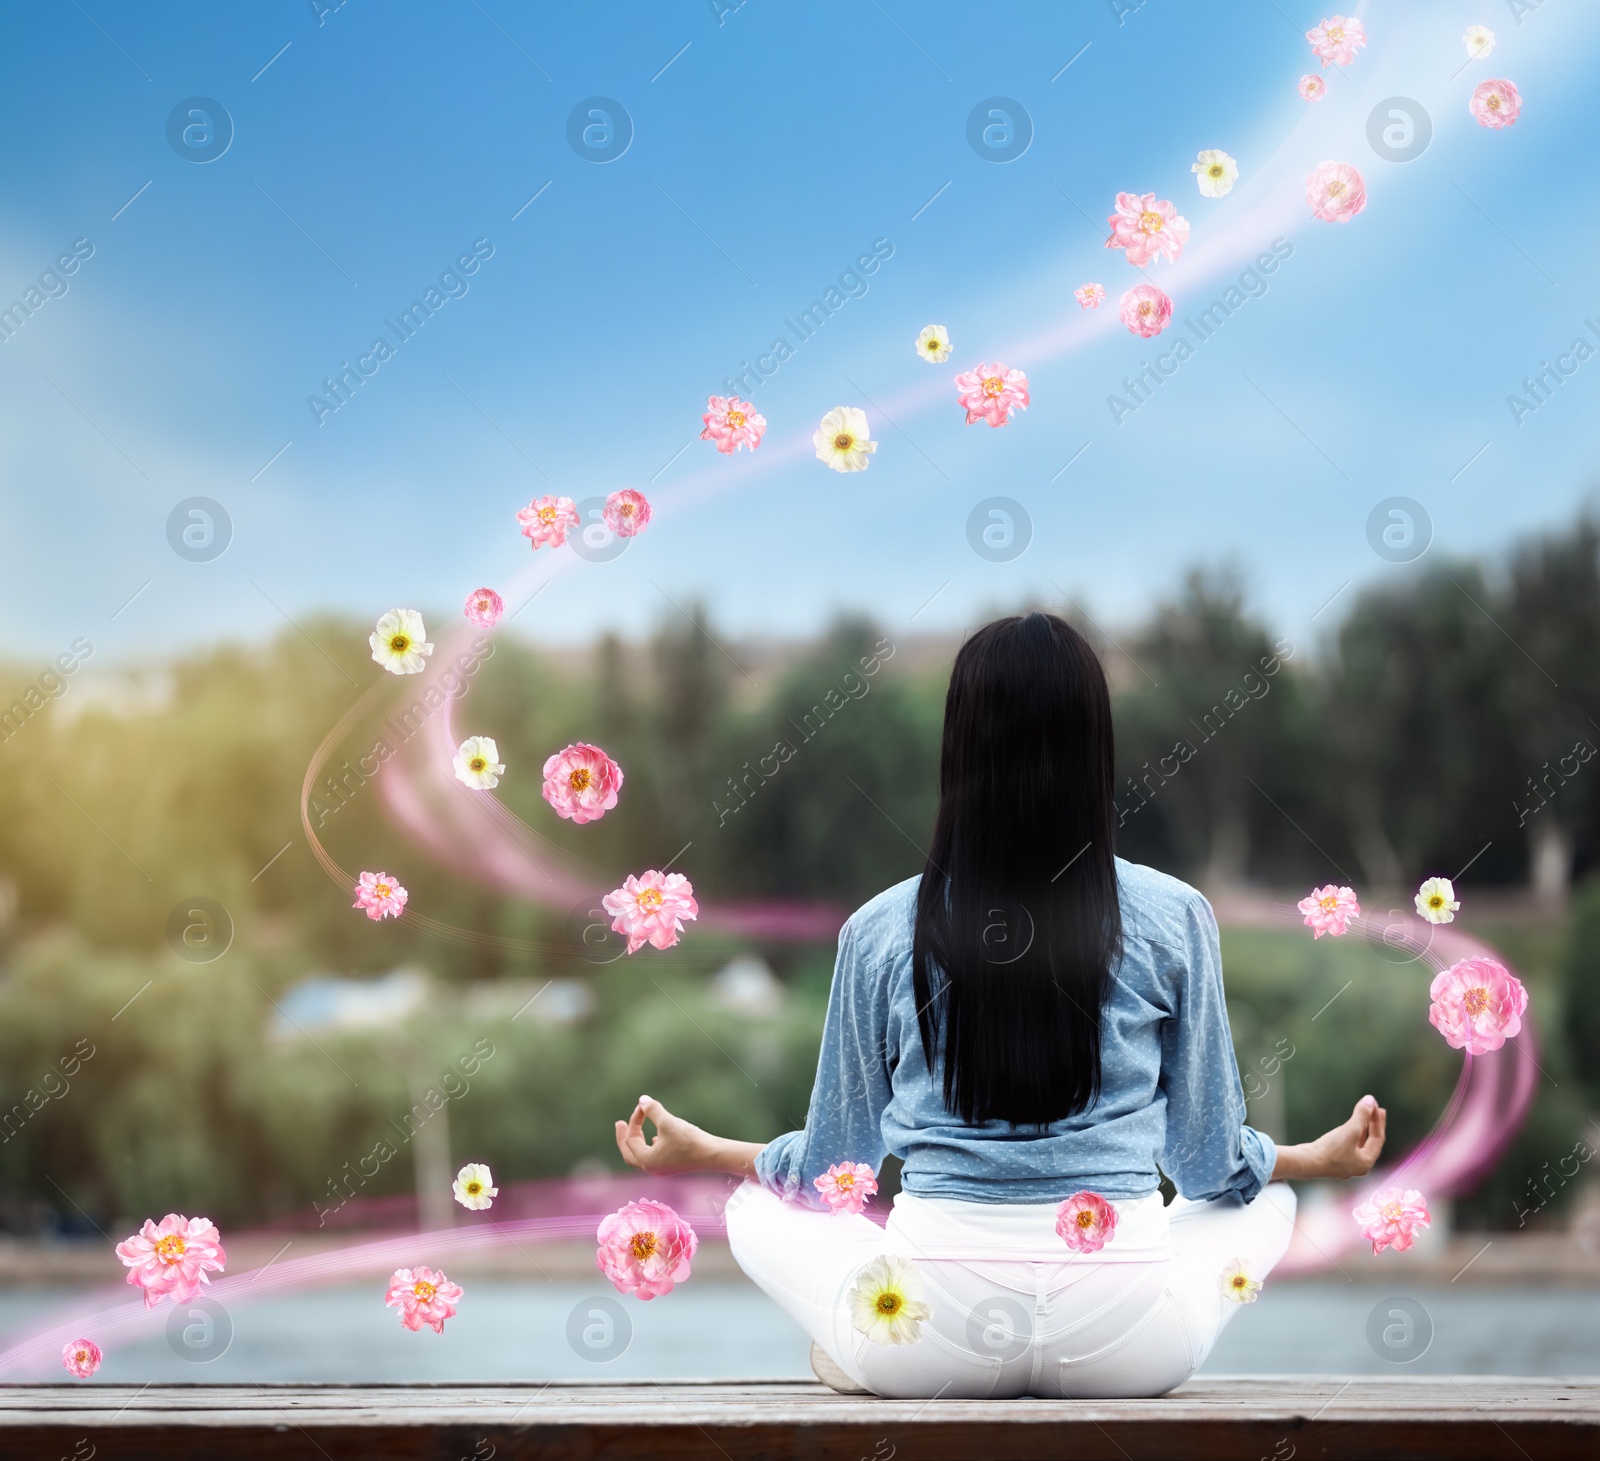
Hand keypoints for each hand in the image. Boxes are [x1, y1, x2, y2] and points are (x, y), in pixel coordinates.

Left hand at [613, 1095, 765, 1177]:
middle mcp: (651, 1168)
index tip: (643, 1106)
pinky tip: (655, 1139)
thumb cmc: (688, 1140)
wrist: (712, 1155)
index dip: (635, 1120)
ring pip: (641, 1156)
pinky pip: (653, 1157)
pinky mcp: (672, 1166)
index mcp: (646, 1160)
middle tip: (619, 1124)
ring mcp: (662, 1169)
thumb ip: (653, 1110)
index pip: (631, 1139)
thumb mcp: (667, 1122)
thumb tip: (642, 1099)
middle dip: (623, 1138)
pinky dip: (649, 1146)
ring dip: (636, 1141)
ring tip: (635, 1129)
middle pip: (630, 1154)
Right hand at [1272, 1095, 1386, 1180]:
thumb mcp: (1349, 1130)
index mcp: (1366, 1163)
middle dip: (1373, 1125)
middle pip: (1370, 1142)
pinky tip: (1347, 1129)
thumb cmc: (1330, 1150)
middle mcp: (1358, 1166)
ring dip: (1362, 1129)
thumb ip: (1361, 1115)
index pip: (1378, 1139)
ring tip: (1364, 1117)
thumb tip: (1370, 1099)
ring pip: (1358, 1145)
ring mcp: (1345, 1165)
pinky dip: (1351, 1135)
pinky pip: (1348, 1146)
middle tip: (1375, 1109)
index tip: (1377, 1106)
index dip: (1379, 1121)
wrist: (1306, 1163)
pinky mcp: (1333, 1161)